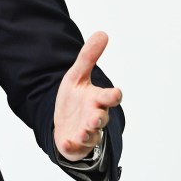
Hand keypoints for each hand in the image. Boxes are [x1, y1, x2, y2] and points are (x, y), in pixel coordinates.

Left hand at [53, 31, 122, 161]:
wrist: (64, 122)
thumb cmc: (75, 99)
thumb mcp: (77, 76)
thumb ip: (88, 57)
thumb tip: (102, 32)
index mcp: (97, 99)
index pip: (109, 97)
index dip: (112, 96)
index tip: (116, 93)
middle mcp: (94, 117)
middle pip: (101, 117)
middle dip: (99, 117)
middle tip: (95, 116)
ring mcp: (86, 132)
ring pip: (90, 134)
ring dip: (87, 132)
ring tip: (82, 130)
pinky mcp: (75, 144)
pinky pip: (74, 147)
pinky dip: (71, 146)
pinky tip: (66, 142)